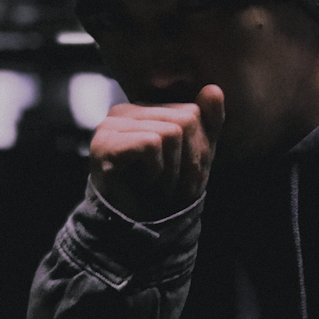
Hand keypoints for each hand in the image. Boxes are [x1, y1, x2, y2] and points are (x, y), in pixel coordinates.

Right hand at [89, 85, 224, 220]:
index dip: (198, 149)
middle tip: (173, 186)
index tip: (183, 175)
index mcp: (144, 110)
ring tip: (158, 187)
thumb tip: (214, 89)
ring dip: (173, 172)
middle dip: (188, 161)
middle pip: (185, 119)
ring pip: (171, 132)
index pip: (192, 112)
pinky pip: (152, 143)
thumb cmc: (164, 193)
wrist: (136, 229)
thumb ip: (208, 122)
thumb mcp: (196, 155)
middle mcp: (124, 111)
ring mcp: (111, 125)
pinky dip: (156, 171)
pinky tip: (143, 184)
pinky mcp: (104, 143)